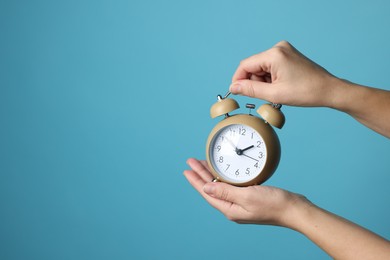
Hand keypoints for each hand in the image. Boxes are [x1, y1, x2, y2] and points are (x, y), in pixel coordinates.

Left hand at [183, 158, 307, 225]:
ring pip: (220, 186)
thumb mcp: (247, 196)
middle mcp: (233, 207)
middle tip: (191, 162)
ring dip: (211, 175)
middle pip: (211, 188)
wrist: (294, 209)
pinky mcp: (249, 198)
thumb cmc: (274, 204)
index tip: (187, 170)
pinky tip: (223, 172)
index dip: (195, 180)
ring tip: (202, 164)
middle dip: (200, 175)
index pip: (207, 193)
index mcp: (230, 209)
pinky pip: (230, 186)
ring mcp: (241, 203)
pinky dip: (224, 177)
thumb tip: (205, 189)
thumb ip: (225, 192)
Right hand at [229, 41, 339, 107]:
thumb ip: (250, 90)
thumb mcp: (274, 94)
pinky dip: (270, 79)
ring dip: (262, 82)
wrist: (328, 90)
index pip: (245, 65)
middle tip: (263, 97)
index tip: (236, 93)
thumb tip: (234, 87)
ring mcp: (284, 51)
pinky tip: (279, 88)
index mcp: (274, 54)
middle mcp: (278, 48)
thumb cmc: (306, 92)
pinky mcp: (288, 56)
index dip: (238, 80)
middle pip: (253, 66)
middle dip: (254, 82)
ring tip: (275, 93)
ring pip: (261, 68)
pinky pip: (270, 67)